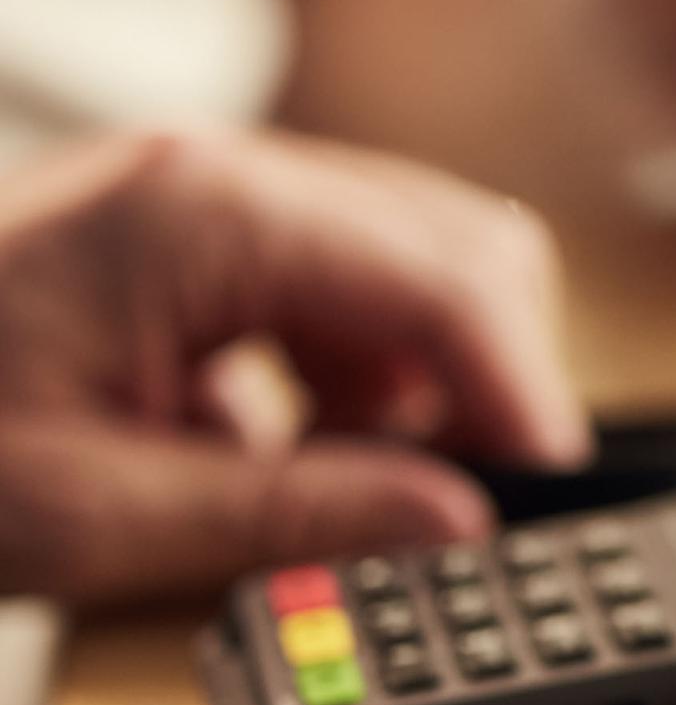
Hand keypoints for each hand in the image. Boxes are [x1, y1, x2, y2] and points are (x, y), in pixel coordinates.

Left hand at [0, 130, 588, 603]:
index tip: (548, 487)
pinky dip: (365, 375)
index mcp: (203, 218)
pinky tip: (299, 445)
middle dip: (487, 375)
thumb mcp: (98, 515)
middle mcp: (223, 180)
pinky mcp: (206, 239)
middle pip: (457, 248)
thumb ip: (297, 517)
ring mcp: (216, 200)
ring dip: (426, 379)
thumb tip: (454, 525)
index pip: (439, 282)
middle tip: (468, 493)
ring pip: (419, 264)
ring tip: (363, 479)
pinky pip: (351, 289)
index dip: (518, 391)